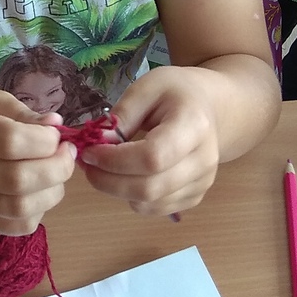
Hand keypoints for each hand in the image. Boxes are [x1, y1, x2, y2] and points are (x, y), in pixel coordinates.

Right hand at [0, 87, 75, 234]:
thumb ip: (23, 113)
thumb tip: (56, 126)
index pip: (7, 141)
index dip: (42, 141)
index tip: (56, 135)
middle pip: (16, 180)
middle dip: (57, 168)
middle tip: (67, 154)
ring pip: (19, 208)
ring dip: (53, 192)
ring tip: (56, 173)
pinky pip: (17, 226)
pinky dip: (40, 210)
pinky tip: (39, 190)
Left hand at [78, 66, 220, 217]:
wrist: (210, 109)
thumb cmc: (176, 93)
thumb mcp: (147, 88)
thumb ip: (123, 115)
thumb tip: (100, 145)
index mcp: (194, 126)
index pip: (152, 157)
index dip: (115, 161)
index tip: (89, 151)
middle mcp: (203, 161)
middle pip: (150, 188)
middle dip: (108, 181)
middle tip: (87, 165)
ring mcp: (202, 183)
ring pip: (150, 204)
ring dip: (116, 191)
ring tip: (103, 168)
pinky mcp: (194, 197)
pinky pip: (155, 208)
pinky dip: (131, 197)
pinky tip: (124, 176)